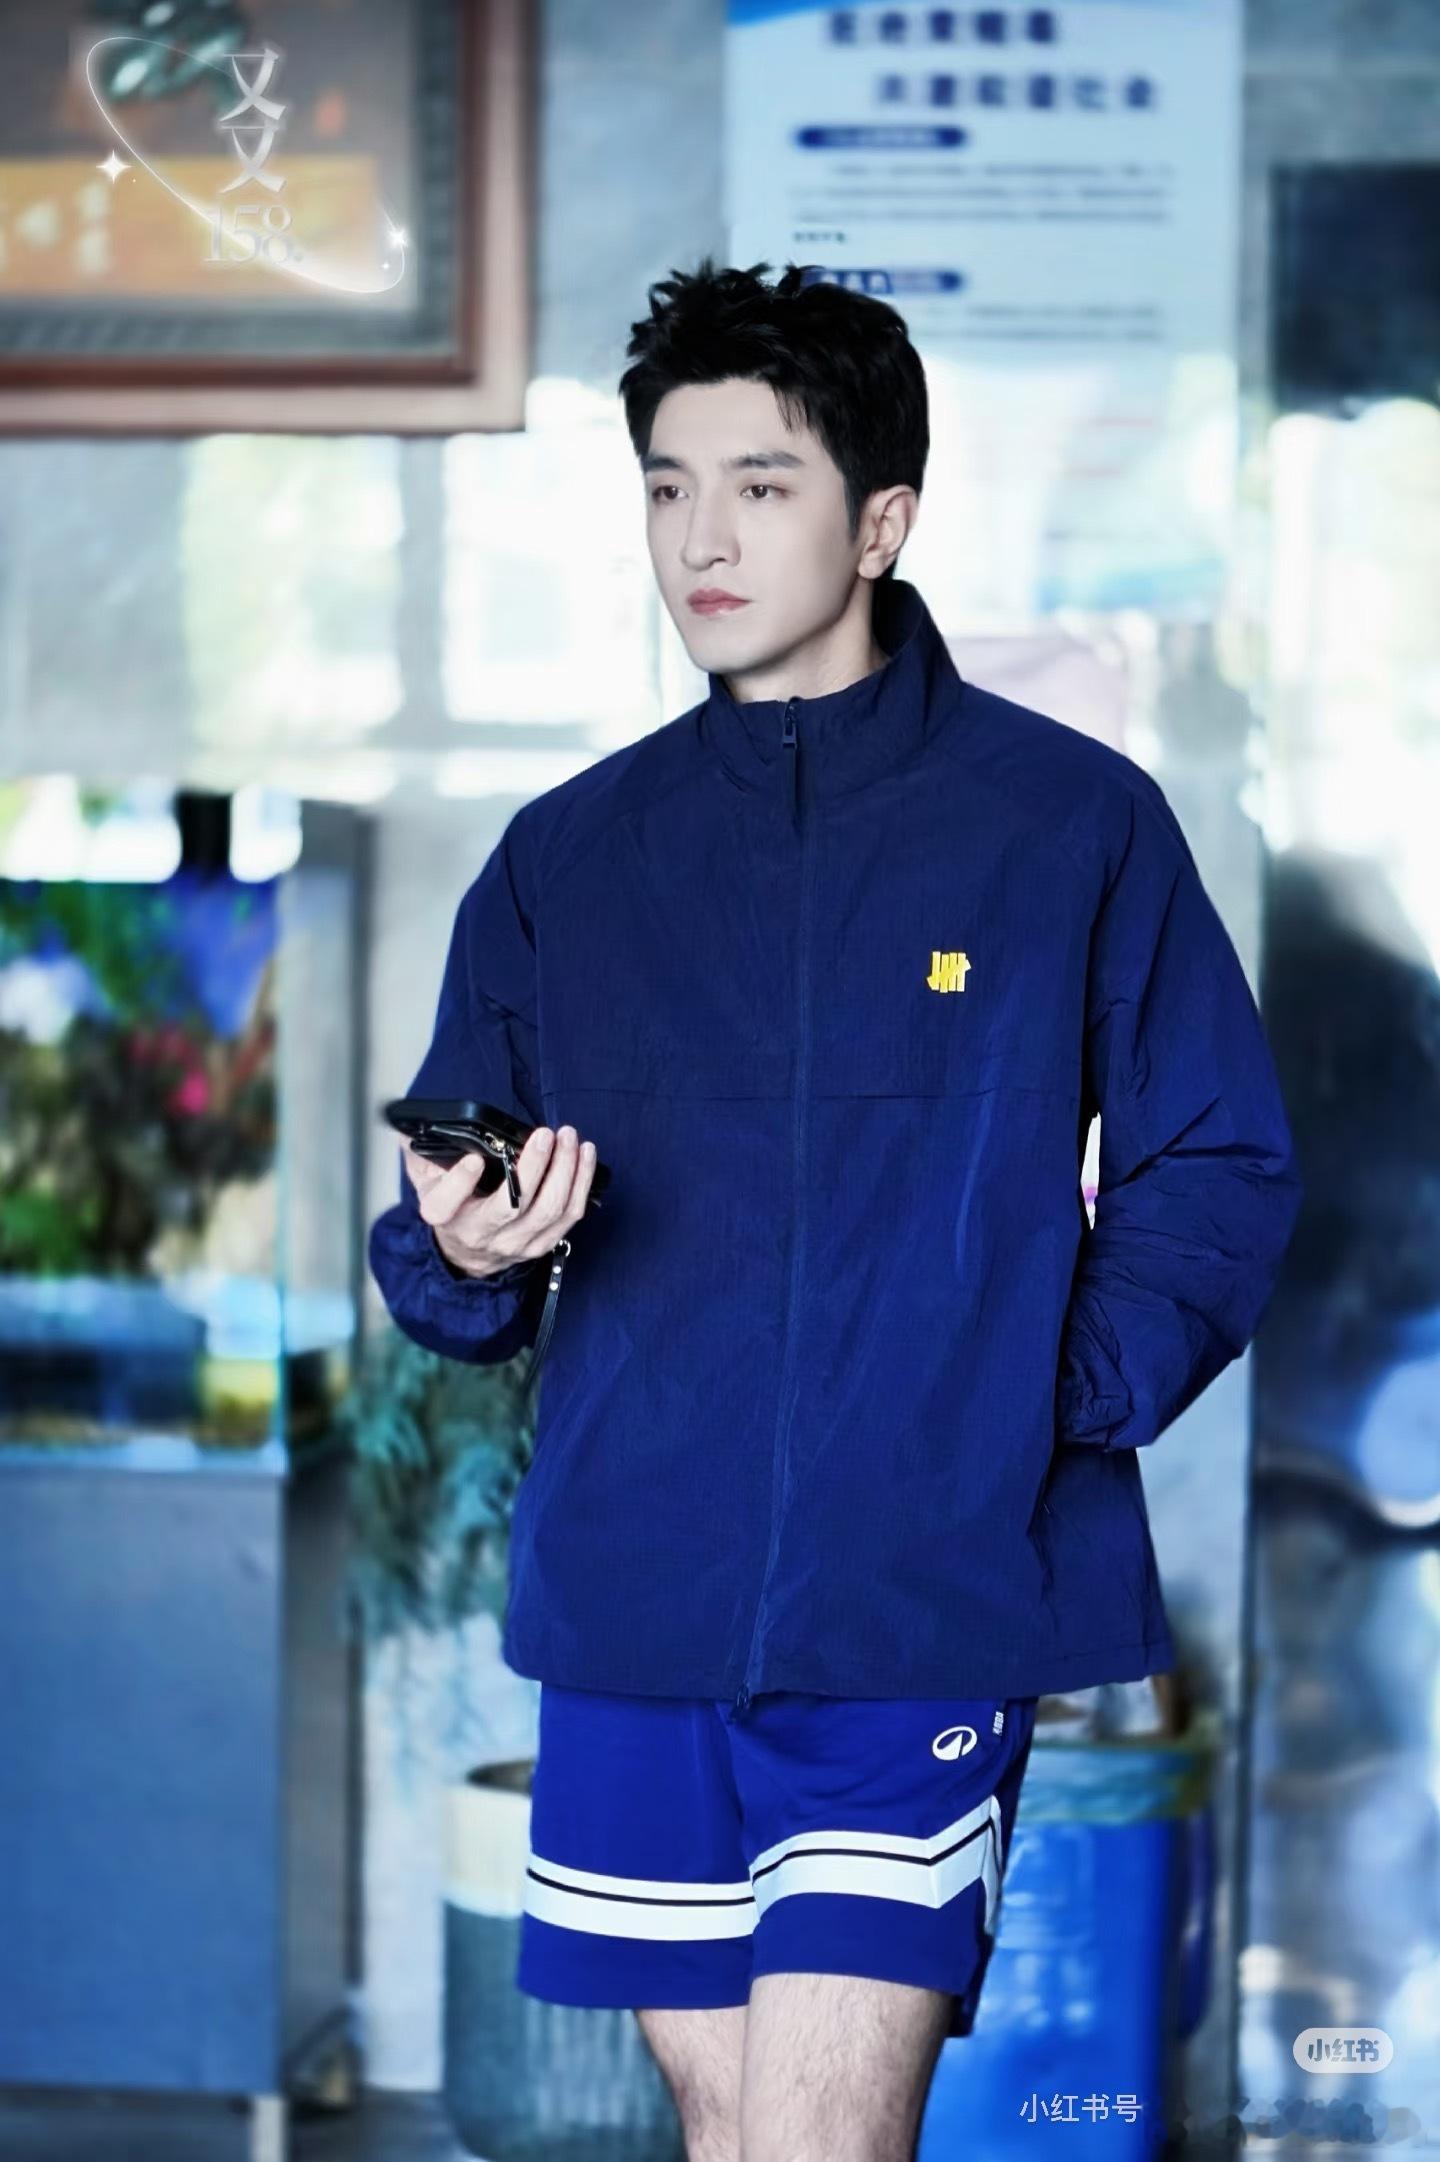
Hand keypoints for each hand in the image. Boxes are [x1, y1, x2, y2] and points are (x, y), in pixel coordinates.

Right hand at [400, 1124, 598, 1280]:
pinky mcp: (542, 1243)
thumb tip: (410, 1124)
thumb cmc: (451, 1203)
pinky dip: (581, 1183)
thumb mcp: (424, 1178)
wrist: (468, 1252)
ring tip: (569, 1138)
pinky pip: (569, 1215)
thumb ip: (419, 1151)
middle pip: (511, 1205)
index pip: (445, 1204)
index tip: (473, 1158)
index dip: (459, 1182)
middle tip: (545, 1134)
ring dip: (565, 1171)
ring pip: (547, 1210)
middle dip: (533, 1167)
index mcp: (444, 1215)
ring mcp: (514, 1243)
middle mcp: (480, 1233)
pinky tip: (584, 1155)